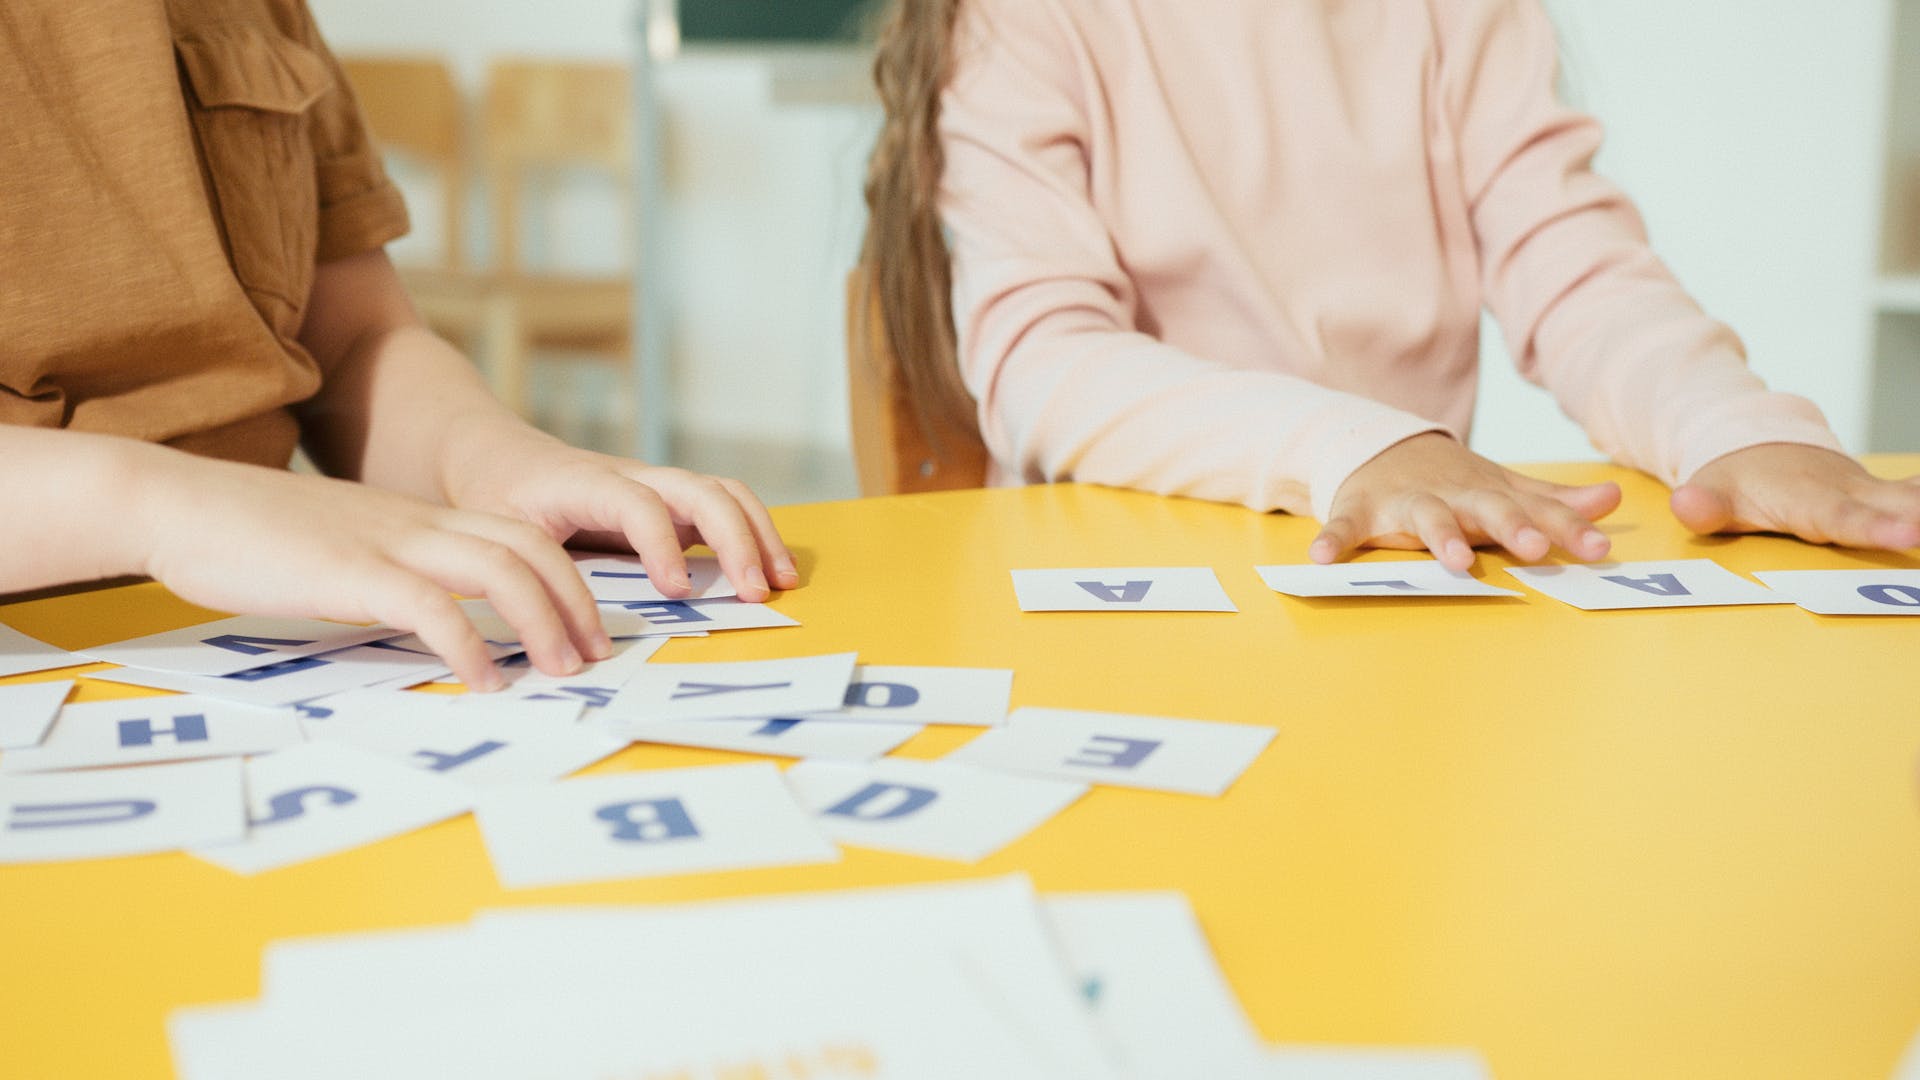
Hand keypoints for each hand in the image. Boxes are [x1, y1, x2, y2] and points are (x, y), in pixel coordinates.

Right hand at [137, 454, 608, 690]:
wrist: (178, 503)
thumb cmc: (252, 537)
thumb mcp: (343, 551)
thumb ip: (389, 575)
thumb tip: (426, 621)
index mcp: (418, 518)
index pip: (519, 535)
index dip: (565, 578)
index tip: (586, 627)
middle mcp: (417, 522)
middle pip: (530, 548)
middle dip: (575, 601)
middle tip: (596, 654)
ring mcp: (388, 542)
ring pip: (500, 568)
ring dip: (542, 622)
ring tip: (559, 671)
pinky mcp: (352, 571)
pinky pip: (433, 605)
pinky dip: (471, 645)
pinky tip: (485, 681)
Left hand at [438, 428, 797, 601]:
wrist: (497, 456)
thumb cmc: (495, 497)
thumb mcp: (495, 532)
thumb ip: (528, 577)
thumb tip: (564, 640)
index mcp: (588, 483)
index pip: (641, 504)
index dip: (664, 546)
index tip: (677, 592)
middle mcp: (634, 477)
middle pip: (702, 490)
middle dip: (737, 540)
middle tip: (755, 593)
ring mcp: (657, 487)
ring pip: (724, 493)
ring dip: (758, 534)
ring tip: (781, 582)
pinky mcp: (669, 502)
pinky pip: (723, 506)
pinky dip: (753, 534)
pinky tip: (768, 571)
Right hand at [1310, 432, 1618, 569]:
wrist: (1379, 448)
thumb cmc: (1451, 483)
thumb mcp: (1502, 488)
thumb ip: (1553, 502)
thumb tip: (1611, 500)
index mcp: (1489, 496)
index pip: (1536, 512)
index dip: (1567, 530)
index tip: (1600, 549)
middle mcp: (1453, 497)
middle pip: (1487, 510)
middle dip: (1511, 527)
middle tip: (1536, 548)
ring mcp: (1406, 502)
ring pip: (1426, 518)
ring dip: (1440, 537)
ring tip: (1455, 562)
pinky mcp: (1361, 511)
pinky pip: (1345, 527)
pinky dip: (1333, 538)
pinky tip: (1323, 557)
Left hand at [1670, 443, 1919, 549]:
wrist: (1757, 444)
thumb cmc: (1734, 477)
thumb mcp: (1710, 491)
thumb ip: (1705, 506)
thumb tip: (1687, 506)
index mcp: (1811, 500)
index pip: (1848, 520)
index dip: (1878, 529)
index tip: (1912, 535)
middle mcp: (1851, 493)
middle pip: (1902, 509)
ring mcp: (1873, 492)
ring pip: (1918, 500)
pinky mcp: (1885, 496)